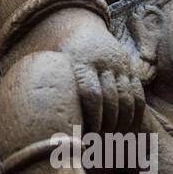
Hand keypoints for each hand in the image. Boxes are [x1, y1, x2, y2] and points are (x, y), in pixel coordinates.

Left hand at [55, 13, 144, 135]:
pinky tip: (127, 130)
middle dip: (107, 124)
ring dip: (122, 123)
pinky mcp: (130, 69)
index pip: (91, 94)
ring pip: (127, 98)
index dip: (92, 118)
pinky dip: (135, 115)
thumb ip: (48, 87)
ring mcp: (119, 65)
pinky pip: (138, 95)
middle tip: (100, 143)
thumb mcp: (52, 66)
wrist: (81, 29)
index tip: (85, 136)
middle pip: (111, 99)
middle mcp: (103, 62)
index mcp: (80, 62)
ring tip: (112, 141)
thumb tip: (34, 120)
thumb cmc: (58, 59)